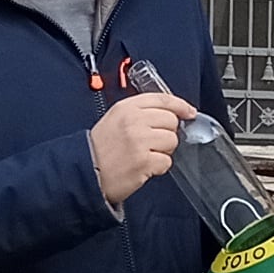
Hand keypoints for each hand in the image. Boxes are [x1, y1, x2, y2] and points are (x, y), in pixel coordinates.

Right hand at [90, 90, 200, 206]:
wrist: (85, 173)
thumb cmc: (100, 149)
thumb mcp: (114, 119)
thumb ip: (139, 112)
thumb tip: (170, 112)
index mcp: (126, 108)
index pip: (162, 99)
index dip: (180, 105)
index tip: (188, 111)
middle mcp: (133, 121)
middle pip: (171, 121)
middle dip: (166, 133)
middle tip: (152, 143)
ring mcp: (139, 141)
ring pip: (172, 141)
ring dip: (163, 151)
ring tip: (145, 155)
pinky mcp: (144, 161)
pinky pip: (166, 162)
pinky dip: (158, 167)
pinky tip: (144, 167)